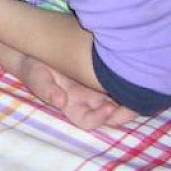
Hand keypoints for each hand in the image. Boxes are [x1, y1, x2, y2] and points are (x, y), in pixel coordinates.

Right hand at [17, 55, 137, 129]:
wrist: (36, 49)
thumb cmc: (34, 66)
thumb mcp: (36, 76)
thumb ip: (46, 89)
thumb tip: (61, 102)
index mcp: (71, 106)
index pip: (89, 121)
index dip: (100, 118)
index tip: (109, 108)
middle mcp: (87, 100)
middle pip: (111, 114)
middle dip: (124, 111)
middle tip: (132, 99)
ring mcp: (96, 87)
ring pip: (119, 99)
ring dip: (130, 96)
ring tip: (137, 85)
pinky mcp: (102, 72)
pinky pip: (118, 81)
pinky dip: (128, 80)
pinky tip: (132, 71)